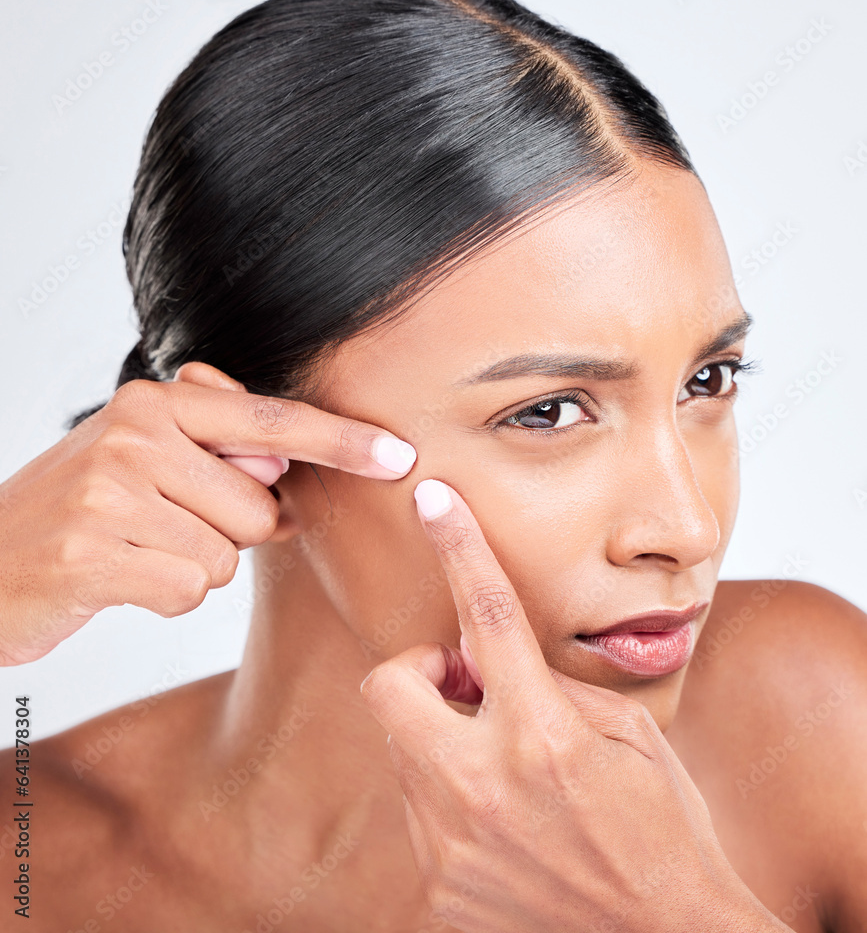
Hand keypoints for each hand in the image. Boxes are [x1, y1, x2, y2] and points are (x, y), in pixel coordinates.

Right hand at [0, 363, 416, 665]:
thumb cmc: (85, 509)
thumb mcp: (145, 459)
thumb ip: (219, 450)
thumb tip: (283, 468)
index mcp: (158, 403)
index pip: (272, 421)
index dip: (340, 441)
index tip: (398, 456)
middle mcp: (135, 435)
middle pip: (260, 508)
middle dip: (230, 532)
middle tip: (162, 526)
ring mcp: (109, 493)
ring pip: (227, 555)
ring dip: (193, 566)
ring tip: (135, 549)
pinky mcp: (92, 555)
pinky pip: (189, 590)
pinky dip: (166, 596)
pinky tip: (119, 579)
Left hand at [360, 479, 789, 932]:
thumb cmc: (663, 829)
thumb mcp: (628, 737)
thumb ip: (553, 686)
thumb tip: (487, 655)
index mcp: (543, 736)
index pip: (490, 615)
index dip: (460, 546)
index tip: (432, 498)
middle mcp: (483, 787)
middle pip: (388, 683)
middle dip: (419, 671)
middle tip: (467, 689)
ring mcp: (452, 844)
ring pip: (404, 748)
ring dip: (442, 738)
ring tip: (504, 769)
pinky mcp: (438, 890)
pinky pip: (420, 812)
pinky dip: (452, 800)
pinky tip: (505, 826)